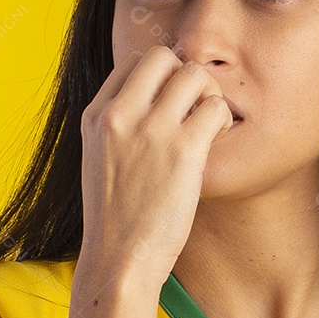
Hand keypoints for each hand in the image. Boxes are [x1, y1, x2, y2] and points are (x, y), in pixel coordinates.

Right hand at [77, 44, 234, 294]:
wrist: (120, 260)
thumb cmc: (117, 216)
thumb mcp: (100, 158)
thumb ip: (119, 125)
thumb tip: (153, 97)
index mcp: (95, 116)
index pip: (133, 62)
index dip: (160, 77)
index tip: (170, 104)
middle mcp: (119, 115)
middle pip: (163, 56)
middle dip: (184, 76)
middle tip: (192, 108)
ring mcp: (151, 130)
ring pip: (194, 74)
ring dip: (208, 94)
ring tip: (206, 126)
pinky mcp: (183, 150)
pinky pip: (216, 107)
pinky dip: (222, 120)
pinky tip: (214, 142)